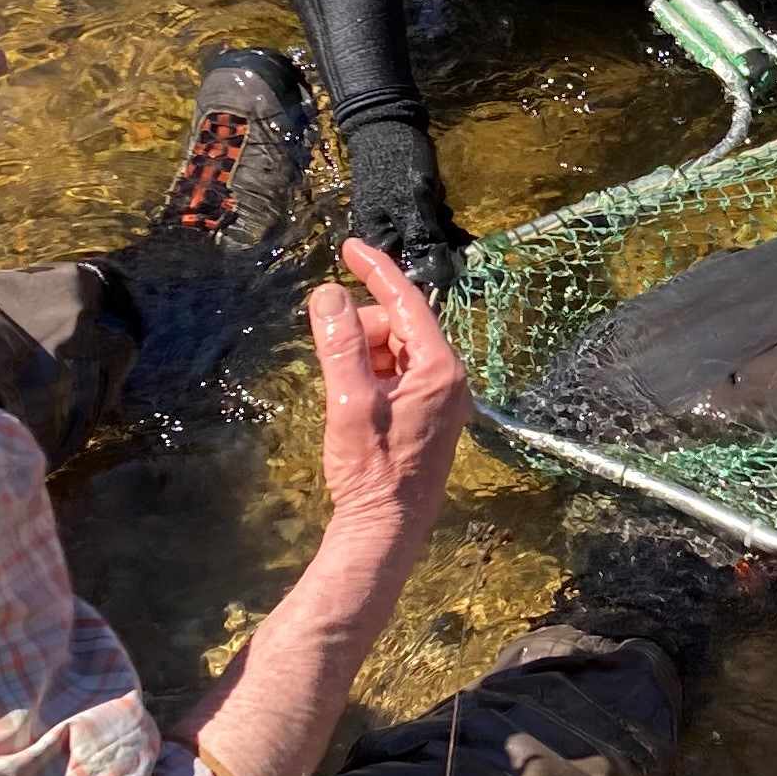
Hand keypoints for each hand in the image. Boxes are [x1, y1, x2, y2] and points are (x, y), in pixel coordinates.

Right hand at [311, 238, 470, 554]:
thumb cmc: (371, 469)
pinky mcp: (427, 417)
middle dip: (362, 327)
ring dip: (363, 353)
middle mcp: (448, 379)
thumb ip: (340, 345)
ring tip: (340, 387)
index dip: (376, 271)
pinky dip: (370, 374)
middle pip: (400, 326)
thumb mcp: (349, 402)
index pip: (407, 302)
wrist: (386, 529)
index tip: (349, 247)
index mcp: (439, 369)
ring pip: (395, 351)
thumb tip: (329, 294)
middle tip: (328, 350)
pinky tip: (350, 396)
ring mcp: (440, 399)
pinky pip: (397, 376)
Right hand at [342, 116, 468, 297]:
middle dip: (441, 249)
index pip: (408, 275)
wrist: (388, 123)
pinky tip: (443, 207)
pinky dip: (438, 221)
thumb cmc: (397, 164)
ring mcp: (394, 225)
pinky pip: (425, 227)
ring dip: (442, 234)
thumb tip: (441, 280)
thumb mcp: (413, 206)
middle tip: (455, 232)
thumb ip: (425, 243)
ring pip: (426, 243)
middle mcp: (382, 240)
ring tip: (449, 214)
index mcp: (377, 243)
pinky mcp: (406, 211)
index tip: (459, 264)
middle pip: (418, 260)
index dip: (435, 273)